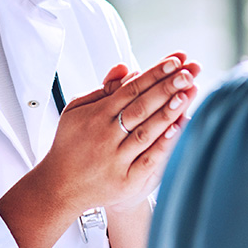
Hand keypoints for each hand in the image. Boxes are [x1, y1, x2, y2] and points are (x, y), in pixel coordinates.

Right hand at [34, 52, 201, 215]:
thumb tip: (126, 67)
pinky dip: (164, 144)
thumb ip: (103, 88)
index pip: (131, 88)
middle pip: (142, 106)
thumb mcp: (77, 110)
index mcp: (96, 115)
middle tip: (188, 71)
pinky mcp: (125, 180)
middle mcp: (106, 135)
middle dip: (167, 86)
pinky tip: (178, 128)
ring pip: (147, 130)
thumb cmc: (71, 146)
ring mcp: (116, 158)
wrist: (59, 187)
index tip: (175, 61)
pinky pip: (148, 159)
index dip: (154, 73)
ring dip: (170, 111)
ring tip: (188, 92)